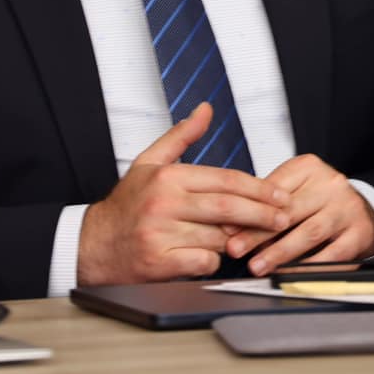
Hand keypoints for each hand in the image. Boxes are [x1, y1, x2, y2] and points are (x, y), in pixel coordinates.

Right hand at [78, 103, 291, 285]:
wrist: (91, 245)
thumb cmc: (125, 205)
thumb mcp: (149, 162)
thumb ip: (182, 136)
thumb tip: (205, 110)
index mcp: (168, 178)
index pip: (227, 180)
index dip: (259, 189)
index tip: (279, 196)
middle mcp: (164, 204)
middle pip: (229, 209)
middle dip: (263, 215)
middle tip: (283, 218)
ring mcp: (161, 234)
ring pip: (219, 237)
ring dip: (237, 239)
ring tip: (249, 237)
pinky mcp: (159, 263)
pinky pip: (204, 263)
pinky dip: (214, 261)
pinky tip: (213, 256)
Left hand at [226, 153, 373, 274]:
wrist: (361, 209)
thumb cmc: (317, 200)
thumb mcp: (293, 189)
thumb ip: (265, 204)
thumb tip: (232, 229)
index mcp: (309, 168)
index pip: (275, 189)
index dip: (249, 211)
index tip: (228, 230)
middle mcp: (331, 184)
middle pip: (290, 210)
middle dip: (259, 233)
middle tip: (236, 250)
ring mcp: (347, 208)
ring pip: (310, 232)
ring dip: (280, 252)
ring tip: (258, 266)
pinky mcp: (359, 232)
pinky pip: (333, 253)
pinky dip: (310, 266)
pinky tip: (291, 273)